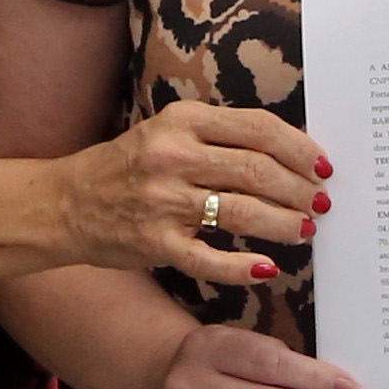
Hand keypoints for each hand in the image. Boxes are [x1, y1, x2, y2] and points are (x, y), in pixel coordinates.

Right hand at [60, 99, 323, 287]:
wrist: (66, 203)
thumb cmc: (128, 167)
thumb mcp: (168, 132)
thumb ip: (220, 136)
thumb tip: (289, 155)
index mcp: (183, 120)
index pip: (259, 129)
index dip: (300, 149)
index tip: (323, 166)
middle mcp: (174, 156)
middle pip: (258, 171)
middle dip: (300, 190)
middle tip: (322, 203)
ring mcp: (163, 201)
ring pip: (242, 212)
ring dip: (284, 224)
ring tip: (305, 230)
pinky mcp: (154, 243)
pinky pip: (209, 259)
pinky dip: (243, 267)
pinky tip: (266, 269)